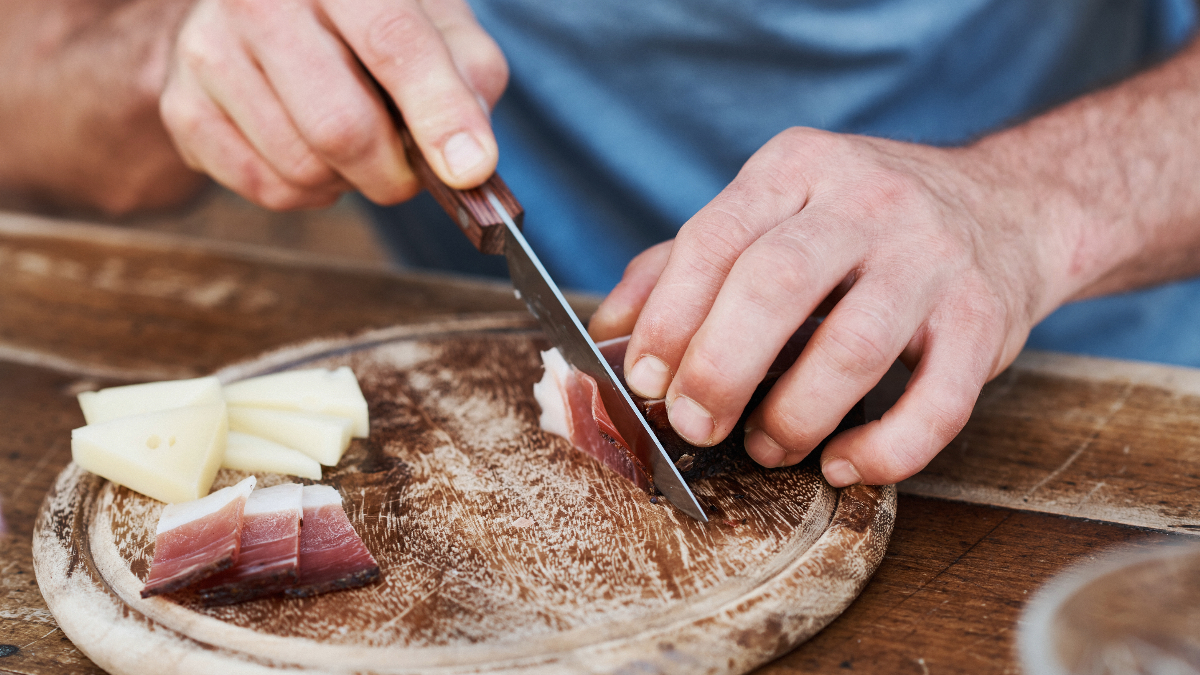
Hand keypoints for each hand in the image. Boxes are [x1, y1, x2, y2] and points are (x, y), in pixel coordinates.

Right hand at [159, 0, 506, 209]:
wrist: (282, 7)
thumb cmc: (376, 18)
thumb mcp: (438, 23)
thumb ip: (468, 76)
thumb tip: (468, 158)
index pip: (392, 43)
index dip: (438, 114)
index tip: (469, 170)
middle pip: (339, 126)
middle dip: (393, 172)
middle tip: (409, 170)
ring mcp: (208, 49)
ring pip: (302, 167)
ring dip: (350, 182)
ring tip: (356, 145)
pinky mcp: (183, 106)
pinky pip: (266, 189)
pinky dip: (309, 192)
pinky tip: (313, 151)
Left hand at [590, 127, 1072, 486]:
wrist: (1008, 206)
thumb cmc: (861, 224)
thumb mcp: (772, 209)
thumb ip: (685, 261)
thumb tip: (611, 328)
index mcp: (797, 170)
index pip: (714, 241)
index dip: (670, 320)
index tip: (644, 380)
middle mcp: (868, 202)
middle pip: (775, 287)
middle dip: (719, 370)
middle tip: (694, 424)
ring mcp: (934, 258)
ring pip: (853, 349)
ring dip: (794, 416)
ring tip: (767, 446)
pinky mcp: (986, 320)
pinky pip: (937, 404)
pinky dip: (884, 450)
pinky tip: (844, 464)